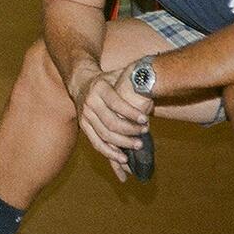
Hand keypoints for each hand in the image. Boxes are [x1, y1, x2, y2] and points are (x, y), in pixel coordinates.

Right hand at [70, 61, 153, 182]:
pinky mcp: (83, 126)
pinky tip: (122, 158)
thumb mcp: (116, 74)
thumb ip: (131, 79)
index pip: (116, 103)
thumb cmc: (106, 81)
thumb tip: (152, 79)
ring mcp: (85, 115)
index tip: (146, 120)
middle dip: (130, 131)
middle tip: (144, 133)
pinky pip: (96, 143)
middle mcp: (90, 102)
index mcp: (100, 88)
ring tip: (138, 145)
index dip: (131, 113)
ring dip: (122, 143)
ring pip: (104, 135)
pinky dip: (109, 152)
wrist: (81, 83)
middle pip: (110, 122)